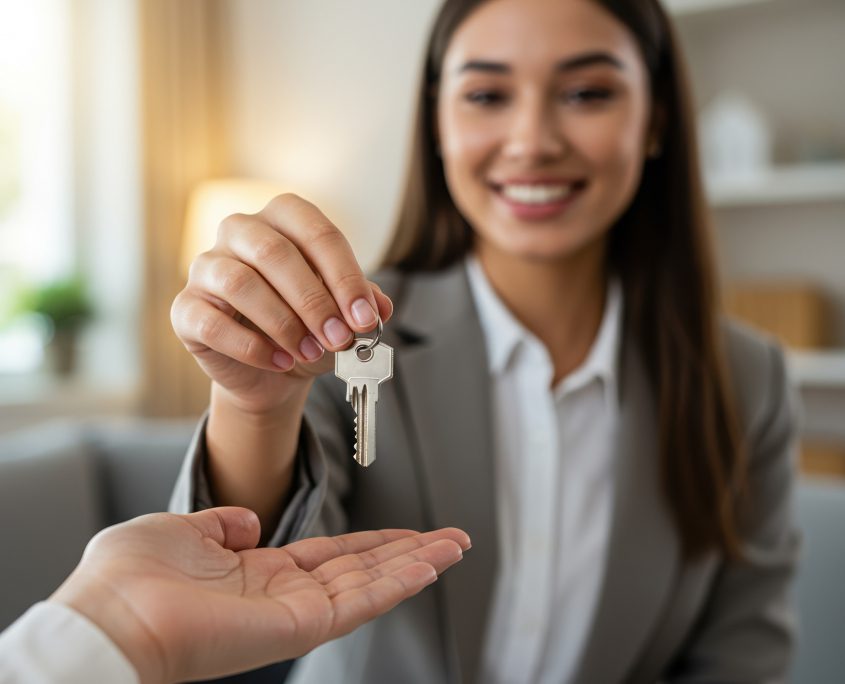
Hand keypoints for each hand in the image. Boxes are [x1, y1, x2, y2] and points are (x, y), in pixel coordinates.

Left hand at [50, 507, 468, 683]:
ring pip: (369, 586)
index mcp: (254, 572)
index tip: (404, 532)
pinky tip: (426, 564)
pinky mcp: (296, 626)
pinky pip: (357, 602)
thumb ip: (219, 523)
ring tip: (453, 546)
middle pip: (361, 570)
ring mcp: (292, 613)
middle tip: (451, 539)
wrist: (107, 614)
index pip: (330, 556)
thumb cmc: (127, 576)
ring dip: (414, 564)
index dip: (371, 541)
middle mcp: (280, 595)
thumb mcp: (180, 530)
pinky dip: (396, 582)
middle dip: (408, 553)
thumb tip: (248, 521)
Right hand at [171, 193, 393, 413]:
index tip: (366, 318)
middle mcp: (239, 232)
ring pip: (239, 283)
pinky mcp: (186, 309)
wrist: (273, 370)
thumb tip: (380, 307)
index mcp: (282, 219)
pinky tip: (279, 362)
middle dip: (314, 300)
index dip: (344, 276)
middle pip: (274, 252)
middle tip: (340, 338)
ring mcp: (206, 267)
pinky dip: (251, 347)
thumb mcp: (341, 313)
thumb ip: (360, 303)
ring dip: (283, 323)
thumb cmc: (309, 327)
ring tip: (310, 352)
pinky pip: (211, 322)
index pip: (316, 232)